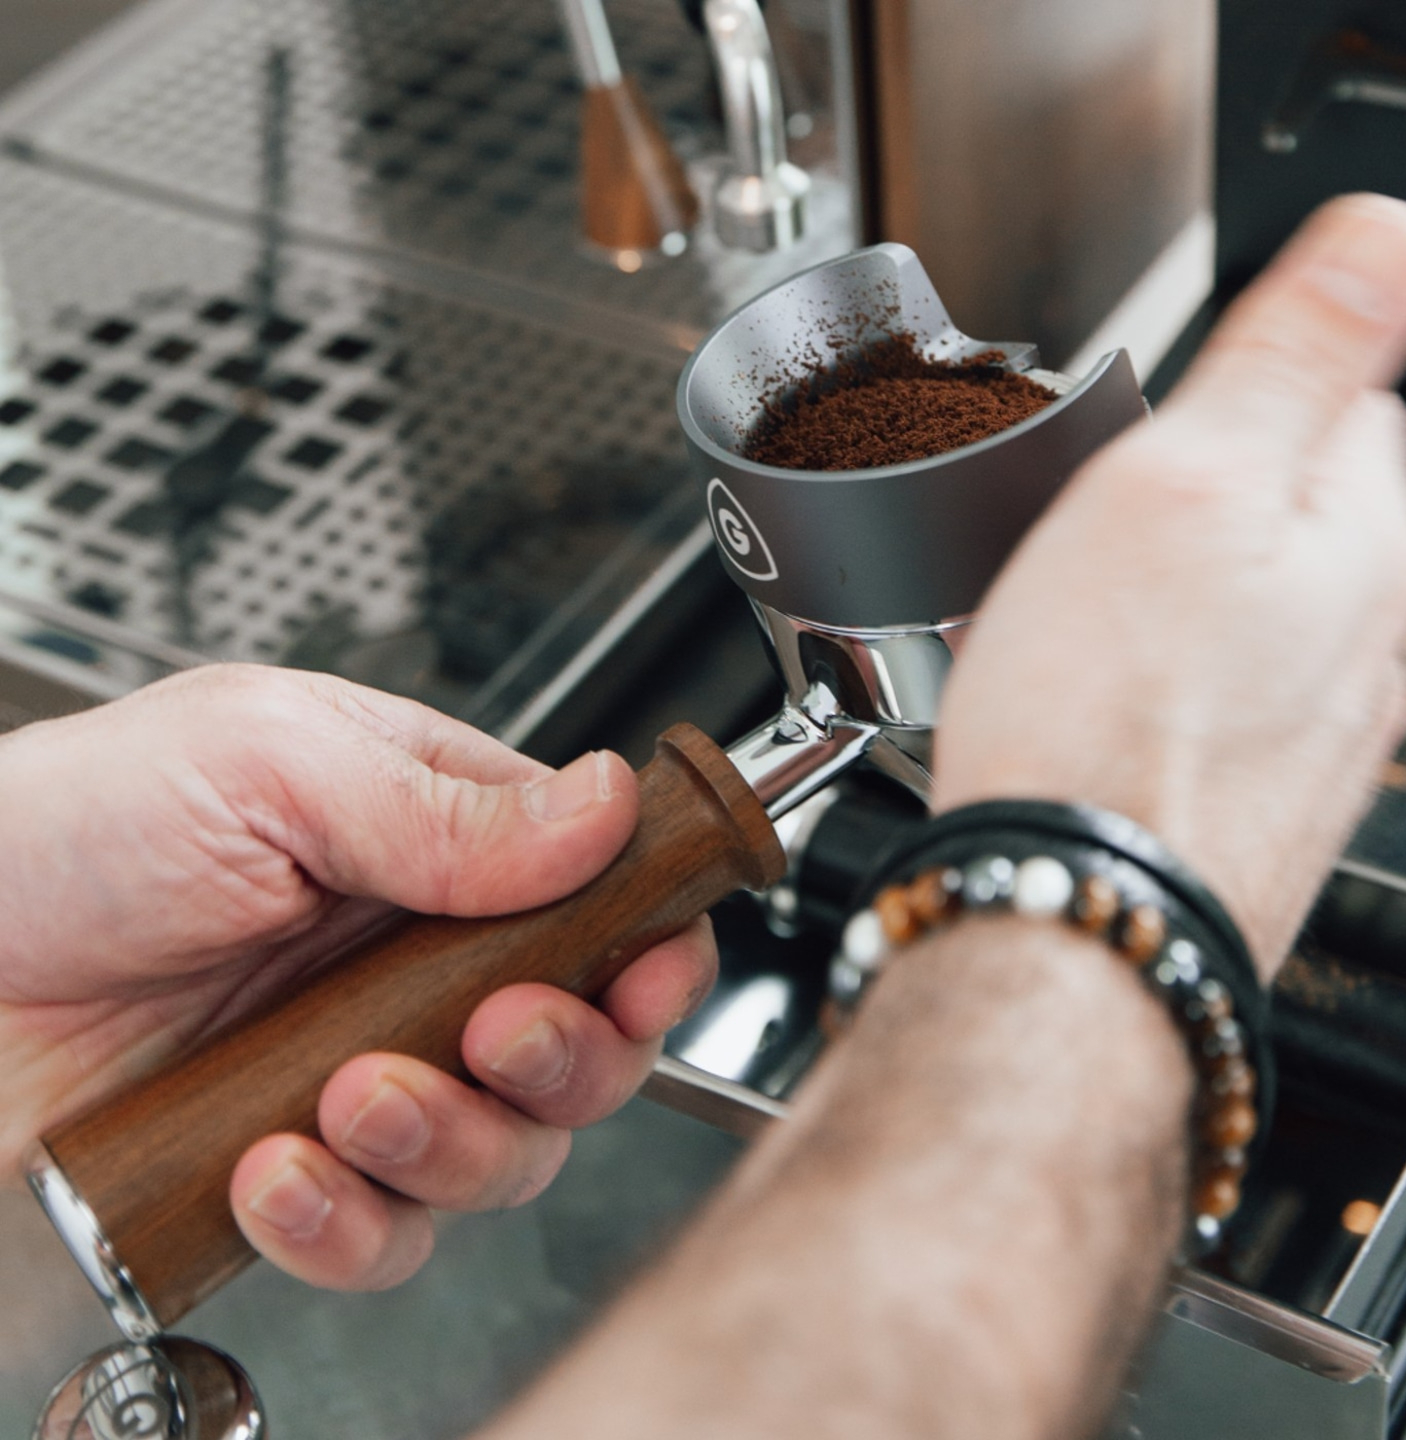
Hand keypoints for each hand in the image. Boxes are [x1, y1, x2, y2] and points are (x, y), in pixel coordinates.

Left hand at [0, 664, 714, 1289]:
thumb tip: (606, 806)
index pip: (600, 892)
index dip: (649, 941)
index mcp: (434, 839)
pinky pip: (390, 1234)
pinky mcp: (303, 1170)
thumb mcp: (263, 762)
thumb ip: (444, 802)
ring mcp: (366, 1070)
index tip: (651, 970)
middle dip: (566, 1053)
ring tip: (353, 1095)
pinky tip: (277, 1168)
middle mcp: (416, 961)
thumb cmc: (66, 830)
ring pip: (506, 1149)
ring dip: (452, 1140)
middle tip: (498, 1033)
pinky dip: (352, 1223)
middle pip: (584, 1038)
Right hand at [933, 194, 1405, 978]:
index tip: (1155, 439)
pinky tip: (1094, 709)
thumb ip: (1302, 346)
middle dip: (1195, 506)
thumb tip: (1400, 232)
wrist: (1074, 918)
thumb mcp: (1188, 481)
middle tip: (1095, 541)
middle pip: (1284, 514)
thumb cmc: (1107, 722)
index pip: (1343, 396)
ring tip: (1080, 631)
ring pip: (1241, 613)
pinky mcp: (1255, 797)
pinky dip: (1154, 686)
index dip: (1230, 398)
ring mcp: (1318, 731)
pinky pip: (1207, 701)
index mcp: (1366, 540)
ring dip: (1169, 602)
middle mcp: (1369, 642)